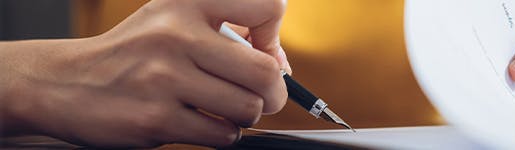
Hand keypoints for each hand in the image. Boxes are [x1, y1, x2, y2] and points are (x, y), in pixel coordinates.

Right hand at [0, 0, 287, 146]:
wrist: (63, 83)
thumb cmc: (133, 54)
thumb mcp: (173, 20)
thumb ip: (226, 31)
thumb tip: (280, 64)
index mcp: (186, 4)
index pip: (268, 7)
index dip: (276, 37)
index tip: (263, 53)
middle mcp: (177, 35)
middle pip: (266, 72)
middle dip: (275, 93)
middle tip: (264, 98)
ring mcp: (165, 78)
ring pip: (248, 108)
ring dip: (245, 116)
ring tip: (223, 111)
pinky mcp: (157, 118)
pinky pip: (222, 135)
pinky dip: (222, 135)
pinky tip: (201, 123)